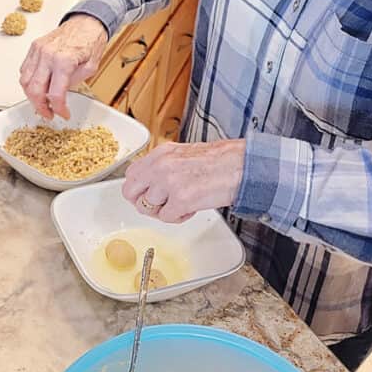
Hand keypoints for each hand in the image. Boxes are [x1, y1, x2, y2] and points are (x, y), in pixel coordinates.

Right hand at [19, 15, 107, 118]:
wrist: (86, 21)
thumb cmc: (90, 40)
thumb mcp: (91, 67)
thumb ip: (74, 82)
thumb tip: (61, 95)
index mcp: (64, 60)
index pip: (55, 94)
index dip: (59, 109)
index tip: (63, 114)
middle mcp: (47, 55)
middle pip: (34, 90)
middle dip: (41, 107)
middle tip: (48, 113)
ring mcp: (38, 50)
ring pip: (25, 81)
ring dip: (32, 96)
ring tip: (42, 102)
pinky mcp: (34, 47)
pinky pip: (24, 69)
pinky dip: (28, 82)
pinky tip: (38, 87)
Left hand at [122, 139, 245, 222]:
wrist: (240, 166)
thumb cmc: (219, 162)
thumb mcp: (183, 155)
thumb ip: (163, 167)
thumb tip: (149, 184)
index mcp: (161, 154)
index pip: (131, 175)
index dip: (138, 189)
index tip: (148, 194)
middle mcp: (161, 166)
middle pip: (131, 193)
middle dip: (144, 203)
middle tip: (160, 205)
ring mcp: (169, 183)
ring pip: (148, 208)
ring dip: (164, 211)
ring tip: (182, 204)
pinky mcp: (181, 199)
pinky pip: (167, 218)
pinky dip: (179, 217)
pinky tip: (191, 208)